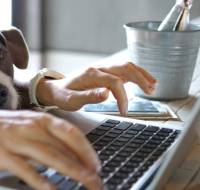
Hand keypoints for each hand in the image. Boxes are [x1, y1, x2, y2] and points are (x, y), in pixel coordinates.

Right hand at [0, 109, 102, 189]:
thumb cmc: (2, 127)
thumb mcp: (27, 125)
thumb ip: (47, 137)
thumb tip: (70, 153)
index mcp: (39, 119)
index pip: (71, 133)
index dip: (87, 149)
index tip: (96, 164)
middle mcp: (31, 127)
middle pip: (64, 146)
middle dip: (84, 164)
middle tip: (96, 179)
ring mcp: (17, 140)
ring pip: (50, 156)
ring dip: (71, 170)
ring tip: (85, 181)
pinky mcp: (4, 154)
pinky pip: (25, 169)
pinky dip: (40, 180)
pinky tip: (51, 189)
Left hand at [37, 62, 156, 114]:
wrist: (55, 89)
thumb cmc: (62, 95)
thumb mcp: (71, 100)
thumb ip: (88, 97)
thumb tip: (106, 94)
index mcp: (90, 74)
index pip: (114, 82)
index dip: (122, 97)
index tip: (124, 111)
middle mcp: (98, 68)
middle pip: (124, 67)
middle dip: (140, 78)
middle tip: (150, 92)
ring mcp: (102, 69)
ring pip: (126, 66)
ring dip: (141, 74)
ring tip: (153, 86)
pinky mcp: (105, 73)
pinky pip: (123, 70)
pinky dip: (136, 75)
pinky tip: (145, 82)